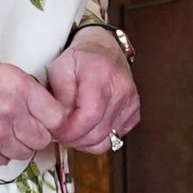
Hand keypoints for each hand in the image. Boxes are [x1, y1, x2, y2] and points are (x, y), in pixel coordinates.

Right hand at [0, 48, 66, 162]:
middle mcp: (10, 111)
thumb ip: (21, 87)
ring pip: (25, 153)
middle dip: (36, 134)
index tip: (46, 118)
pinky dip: (0, 153)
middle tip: (24, 126)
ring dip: (19, 146)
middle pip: (43, 138)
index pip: (57, 115)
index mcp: (18, 85)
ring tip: (5, 133)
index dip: (53, 119)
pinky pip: (3, 159)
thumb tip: (42, 103)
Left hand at [46, 27, 139, 153]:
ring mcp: (130, 103)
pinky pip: (115, 138)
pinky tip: (89, 126)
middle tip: (61, 133)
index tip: (58, 131)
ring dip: (85, 142)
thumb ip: (59, 97)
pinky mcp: (134, 113)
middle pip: (98, 132)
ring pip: (107, 140)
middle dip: (75, 139)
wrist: (105, 50)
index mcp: (101, 74)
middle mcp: (121, 89)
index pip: (90, 115)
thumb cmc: (81, 59)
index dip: (72, 130)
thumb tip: (62, 122)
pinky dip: (98, 138)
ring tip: (73, 130)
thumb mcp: (59, 69)